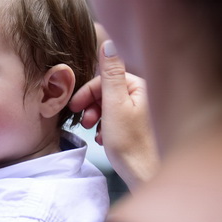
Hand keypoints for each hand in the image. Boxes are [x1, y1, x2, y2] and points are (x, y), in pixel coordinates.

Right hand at [69, 40, 158, 188]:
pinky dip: (107, 127)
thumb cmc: (132, 146)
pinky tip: (103, 139)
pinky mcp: (142, 128)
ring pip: (112, 107)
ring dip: (98, 117)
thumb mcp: (115, 105)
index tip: (74, 107)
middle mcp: (147, 97)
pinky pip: (119, 120)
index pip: (106, 80)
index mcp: (142, 87)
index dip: (87, 93)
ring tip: (93, 133)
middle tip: (83, 122)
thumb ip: (110, 74)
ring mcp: (145, 113)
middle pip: (109, 92)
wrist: (146, 177)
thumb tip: (109, 43)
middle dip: (92, 106)